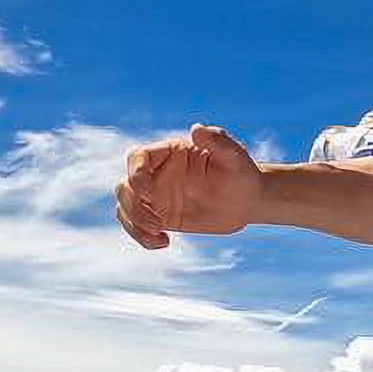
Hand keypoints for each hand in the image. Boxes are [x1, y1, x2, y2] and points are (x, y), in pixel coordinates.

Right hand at [116, 124, 262, 249]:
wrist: (247, 200)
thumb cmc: (242, 172)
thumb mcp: (234, 156)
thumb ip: (217, 141)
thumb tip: (197, 129)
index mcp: (170, 153)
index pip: (138, 156)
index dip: (135, 172)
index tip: (148, 192)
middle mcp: (157, 173)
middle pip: (125, 185)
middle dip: (132, 204)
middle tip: (156, 222)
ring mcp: (156, 196)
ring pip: (125, 207)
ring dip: (134, 223)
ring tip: (158, 234)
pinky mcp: (160, 216)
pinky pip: (137, 226)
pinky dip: (141, 236)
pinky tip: (163, 242)